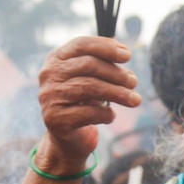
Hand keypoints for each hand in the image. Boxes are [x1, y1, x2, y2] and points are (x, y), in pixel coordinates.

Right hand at [36, 36, 141, 171]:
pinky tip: (111, 116)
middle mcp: (49, 76)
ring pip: (91, 88)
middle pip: (89, 65)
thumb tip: (124, 54)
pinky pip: (90, 112)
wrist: (67, 138)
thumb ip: (102, 64)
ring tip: (135, 100)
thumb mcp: (90, 79)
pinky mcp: (56, 120)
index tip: (127, 55)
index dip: (107, 47)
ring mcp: (49, 98)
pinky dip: (107, 114)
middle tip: (133, 82)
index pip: (81, 44)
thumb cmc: (82, 103)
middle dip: (116, 73)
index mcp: (56, 60)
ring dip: (118, 93)